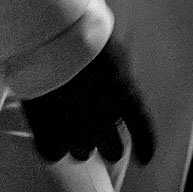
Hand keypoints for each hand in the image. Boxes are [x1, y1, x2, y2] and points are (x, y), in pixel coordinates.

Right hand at [23, 35, 155, 166]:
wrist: (50, 33)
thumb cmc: (82, 34)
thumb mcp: (114, 53)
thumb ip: (120, 80)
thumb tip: (120, 93)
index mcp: (126, 93)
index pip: (143, 130)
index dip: (145, 147)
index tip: (144, 158)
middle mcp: (104, 116)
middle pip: (113, 151)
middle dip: (108, 145)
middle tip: (98, 135)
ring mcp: (75, 126)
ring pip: (82, 154)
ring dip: (80, 144)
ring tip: (70, 129)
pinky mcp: (46, 129)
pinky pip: (53, 153)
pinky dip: (53, 147)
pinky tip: (51, 136)